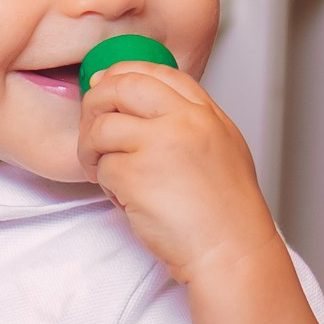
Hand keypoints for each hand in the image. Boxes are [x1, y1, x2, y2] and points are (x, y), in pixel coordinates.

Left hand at [76, 61, 277, 288]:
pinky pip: (102, 168)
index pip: (155, 71)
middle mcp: (182, 120)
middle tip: (92, 128)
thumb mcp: (221, 149)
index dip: (123, 74)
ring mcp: (157, 144)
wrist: (231, 252)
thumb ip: (189, 123)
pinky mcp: (134, 174)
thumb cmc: (227, 213)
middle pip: (120, 86)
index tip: (106, 85)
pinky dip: (106, 185)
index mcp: (205, 113)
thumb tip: (145, 108)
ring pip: (101, 128)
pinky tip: (125, 199)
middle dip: (95, 103)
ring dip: (92, 151)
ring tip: (105, 172)